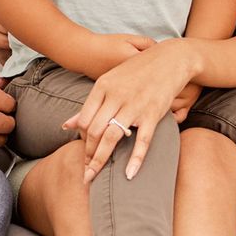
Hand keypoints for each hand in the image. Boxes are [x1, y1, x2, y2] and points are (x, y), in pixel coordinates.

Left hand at [62, 39, 197, 182]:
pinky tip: (129, 174)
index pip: (83, 121)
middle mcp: (115, 96)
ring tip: (94, 176)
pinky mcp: (153, 113)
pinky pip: (142, 140)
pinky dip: (135, 158)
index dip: (80, 141)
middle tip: (86, 174)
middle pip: (93, 131)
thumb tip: (66, 125)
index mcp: (102, 87)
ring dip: (100, 160)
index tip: (83, 155)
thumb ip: (89, 105)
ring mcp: (134, 105)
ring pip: (111, 137)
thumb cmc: (138, 71)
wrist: (170, 59)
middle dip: (87, 156)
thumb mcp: (110, 82)